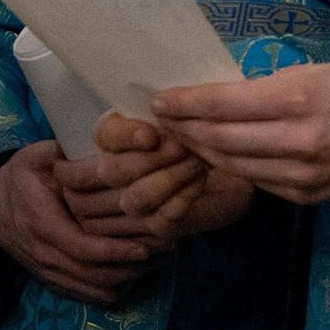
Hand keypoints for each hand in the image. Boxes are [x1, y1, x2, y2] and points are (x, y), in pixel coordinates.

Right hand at [0, 140, 156, 305]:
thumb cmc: (19, 178)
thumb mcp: (35, 157)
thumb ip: (64, 152)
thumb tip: (104, 138)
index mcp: (43, 226)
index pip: (84, 249)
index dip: (116, 251)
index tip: (146, 246)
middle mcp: (46, 257)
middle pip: (95, 276)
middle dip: (132, 267)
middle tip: (164, 251)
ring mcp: (50, 273)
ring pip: (95, 290)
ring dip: (128, 279)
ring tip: (157, 260)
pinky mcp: (55, 281)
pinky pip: (89, 296)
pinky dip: (114, 288)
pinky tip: (135, 270)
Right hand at [65, 114, 253, 242]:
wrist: (226, 162)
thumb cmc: (193, 130)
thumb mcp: (176, 110)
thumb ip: (163, 108)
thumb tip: (162, 103)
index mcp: (110, 136)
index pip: (103, 136)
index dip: (123, 137)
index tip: (150, 135)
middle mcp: (111, 172)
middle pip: (112, 172)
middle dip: (148, 159)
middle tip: (180, 146)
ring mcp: (130, 204)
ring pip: (135, 199)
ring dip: (168, 178)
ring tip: (195, 160)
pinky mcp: (155, 227)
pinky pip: (162, 217)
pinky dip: (182, 197)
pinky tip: (199, 179)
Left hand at [150, 61, 329, 204]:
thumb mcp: (316, 71)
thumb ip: (269, 87)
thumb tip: (223, 97)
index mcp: (296, 99)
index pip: (223, 104)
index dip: (186, 103)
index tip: (161, 100)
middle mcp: (294, 141)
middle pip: (220, 139)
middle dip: (185, 129)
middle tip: (164, 119)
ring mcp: (299, 175)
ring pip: (233, 165)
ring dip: (202, 151)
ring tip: (183, 137)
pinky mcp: (305, 196)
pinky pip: (257, 181)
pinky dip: (233, 167)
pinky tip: (219, 155)